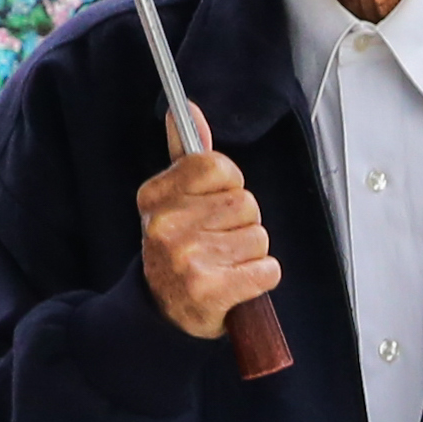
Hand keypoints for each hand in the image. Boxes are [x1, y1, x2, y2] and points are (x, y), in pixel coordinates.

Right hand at [137, 136, 280, 339]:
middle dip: (241, 222)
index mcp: (154, 198)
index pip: (216, 166)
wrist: (165, 313)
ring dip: (251, 252)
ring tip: (225, 264)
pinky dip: (262, 277)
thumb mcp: (172, 202)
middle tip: (217, 241)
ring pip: (259, 236)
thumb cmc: (177, 251)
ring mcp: (186, 260)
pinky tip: (238, 283)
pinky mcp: (210, 291)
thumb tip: (185, 109)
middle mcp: (166, 227)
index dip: (227, 184)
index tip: (214, 203)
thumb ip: (185, 155)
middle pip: (245, 202)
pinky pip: (268, 269)